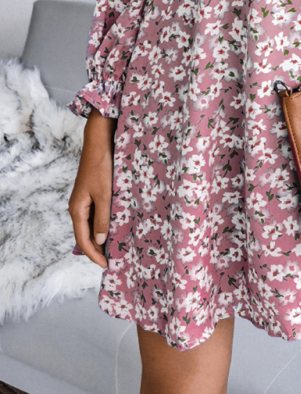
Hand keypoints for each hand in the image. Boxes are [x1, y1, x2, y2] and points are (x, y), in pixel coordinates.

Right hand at [68, 106, 116, 268]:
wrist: (98, 144)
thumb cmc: (101, 168)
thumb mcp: (104, 195)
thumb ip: (103, 218)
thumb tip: (100, 240)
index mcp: (77, 210)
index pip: (83, 240)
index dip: (94, 254)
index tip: (106, 265)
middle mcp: (77, 208)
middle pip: (85, 235)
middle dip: (96, 249)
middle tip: (111, 260)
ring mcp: (83, 201)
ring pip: (90, 225)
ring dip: (100, 237)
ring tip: (114, 248)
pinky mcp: (91, 194)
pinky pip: (95, 215)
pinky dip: (102, 224)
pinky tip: (113, 227)